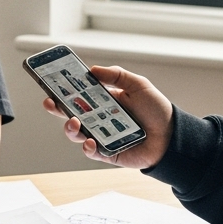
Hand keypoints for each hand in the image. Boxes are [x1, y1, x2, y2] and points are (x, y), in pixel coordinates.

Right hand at [43, 65, 172, 169]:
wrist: (172, 136)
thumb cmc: (156, 109)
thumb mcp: (138, 85)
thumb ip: (116, 75)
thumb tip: (92, 70)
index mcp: (103, 101)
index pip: (78, 94)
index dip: (63, 90)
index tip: (50, 82)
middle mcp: (98, 118)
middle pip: (70, 113)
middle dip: (57, 108)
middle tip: (50, 102)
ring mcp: (101, 136)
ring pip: (77, 133)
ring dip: (70, 128)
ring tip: (73, 122)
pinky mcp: (107, 153)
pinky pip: (92, 152)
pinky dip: (88, 147)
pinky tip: (90, 141)